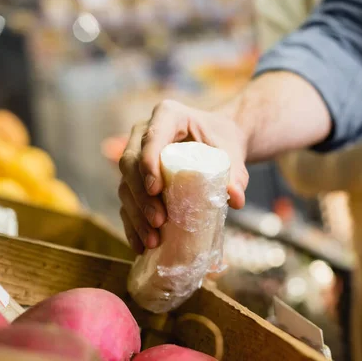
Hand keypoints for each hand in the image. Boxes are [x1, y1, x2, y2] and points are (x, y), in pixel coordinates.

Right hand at [118, 99, 248, 252]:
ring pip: (124, 185)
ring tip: (153, 239)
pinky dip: (133, 224)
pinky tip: (141, 245)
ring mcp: (136, 156)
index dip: (148, 163)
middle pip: (129, 163)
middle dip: (141, 195)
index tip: (157, 189)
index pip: (151, 137)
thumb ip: (236, 172)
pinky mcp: (136, 179)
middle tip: (158, 221)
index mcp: (168, 115)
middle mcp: (144, 133)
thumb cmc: (223, 140)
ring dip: (136, 215)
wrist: (218, 140)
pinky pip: (127, 201)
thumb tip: (236, 199)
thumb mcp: (232, 151)